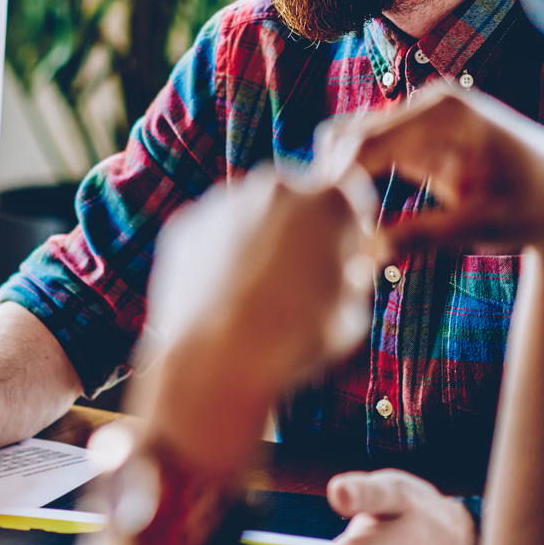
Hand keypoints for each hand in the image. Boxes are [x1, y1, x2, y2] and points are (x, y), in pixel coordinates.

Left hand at [139, 170, 374, 480]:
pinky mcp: (187, 222)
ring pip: (251, 212)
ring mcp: (225, 201)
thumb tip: (351, 266)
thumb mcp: (350, 314)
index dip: (350, 224)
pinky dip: (219, 251)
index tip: (346, 250)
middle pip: (297, 195)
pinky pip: (213, 231)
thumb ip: (355, 278)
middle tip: (300, 273)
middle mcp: (275, 188)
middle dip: (302, 225)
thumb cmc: (292, 340)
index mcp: (328, 202)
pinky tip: (223, 293)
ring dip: (259, 237)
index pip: (350, 191)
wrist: (214, 356)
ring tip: (257, 292)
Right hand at [321, 81, 543, 257]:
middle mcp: (428, 105)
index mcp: (444, 113)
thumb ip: (421, 235)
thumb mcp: (481, 225)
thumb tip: (366, 251)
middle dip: (334, 183)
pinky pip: (371, 156)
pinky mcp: (421, 140)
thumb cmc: (537, 210)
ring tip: (347, 232)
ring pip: (352, 145)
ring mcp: (423, 119)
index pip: (364, 142)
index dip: (337, 185)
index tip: (328, 230)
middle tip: (334, 235)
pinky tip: (363, 223)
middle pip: (348, 136)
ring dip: (343, 184)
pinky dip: (358, 186)